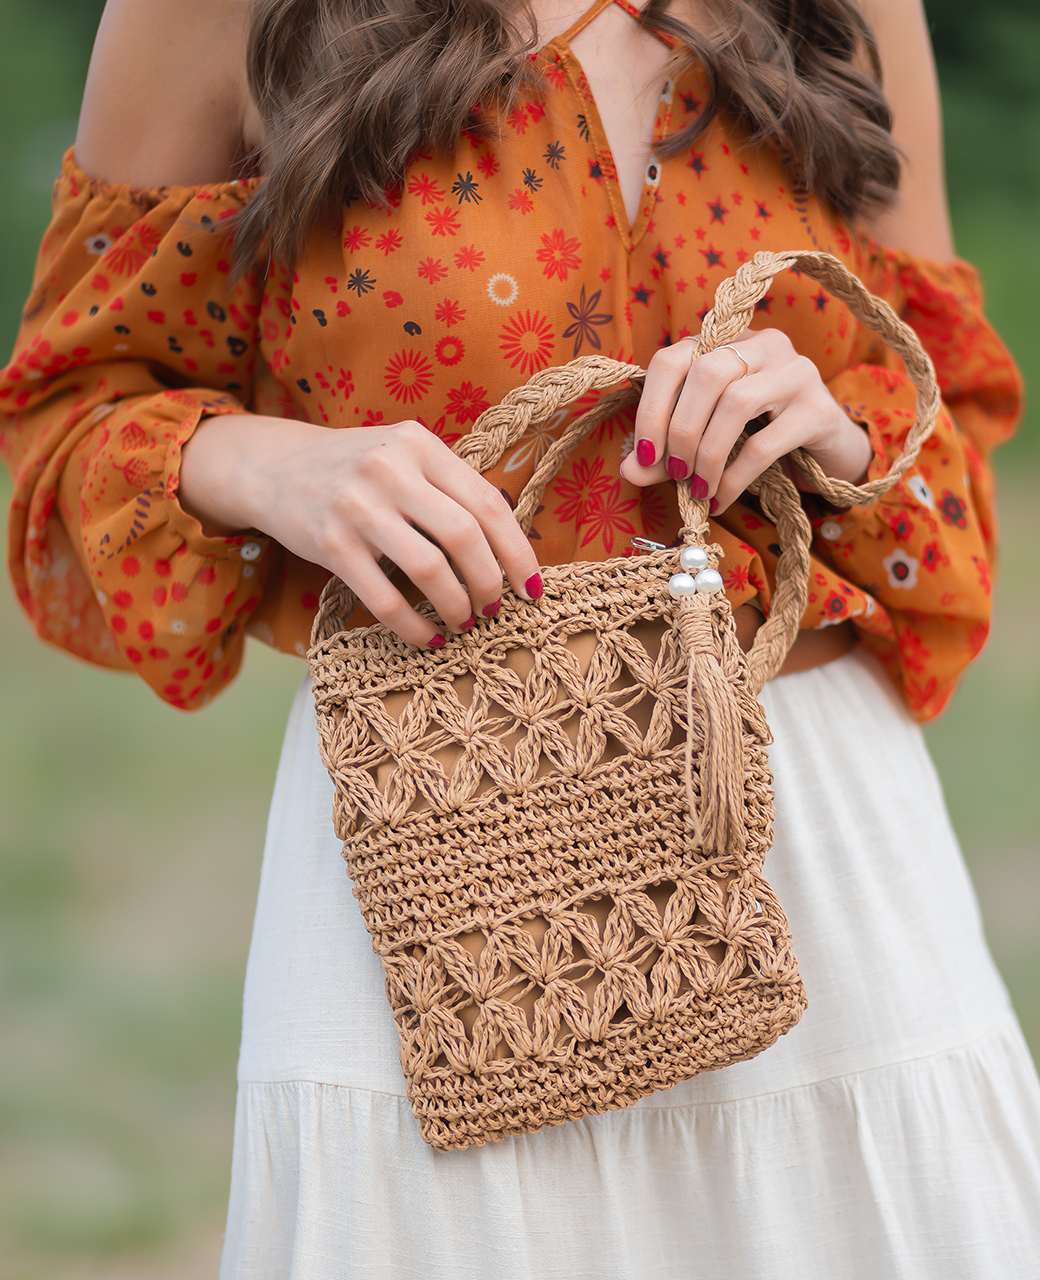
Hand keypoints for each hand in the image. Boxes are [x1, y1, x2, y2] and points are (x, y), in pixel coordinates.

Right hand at [180, 414, 541, 646]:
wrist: (271, 467)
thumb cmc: (353, 470)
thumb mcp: (403, 457)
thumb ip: (449, 487)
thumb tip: (509, 543)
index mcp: (419, 445)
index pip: (487, 503)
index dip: (517, 551)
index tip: (531, 587)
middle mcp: (391, 470)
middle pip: (465, 536)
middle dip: (489, 583)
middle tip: (494, 609)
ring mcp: (358, 507)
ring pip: (430, 569)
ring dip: (457, 606)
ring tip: (464, 622)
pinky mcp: (331, 544)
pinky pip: (385, 599)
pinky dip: (414, 627)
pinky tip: (428, 638)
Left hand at [619, 326, 872, 511]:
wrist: (827, 453)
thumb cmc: (758, 438)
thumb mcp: (706, 441)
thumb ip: (665, 452)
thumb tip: (628, 471)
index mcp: (726, 343)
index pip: (673, 358)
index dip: (651, 407)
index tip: (643, 454)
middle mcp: (763, 345)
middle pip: (706, 374)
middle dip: (680, 430)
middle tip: (674, 473)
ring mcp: (796, 372)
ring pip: (737, 402)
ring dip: (708, 454)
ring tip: (697, 488)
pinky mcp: (819, 409)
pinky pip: (764, 443)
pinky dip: (734, 478)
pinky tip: (720, 500)